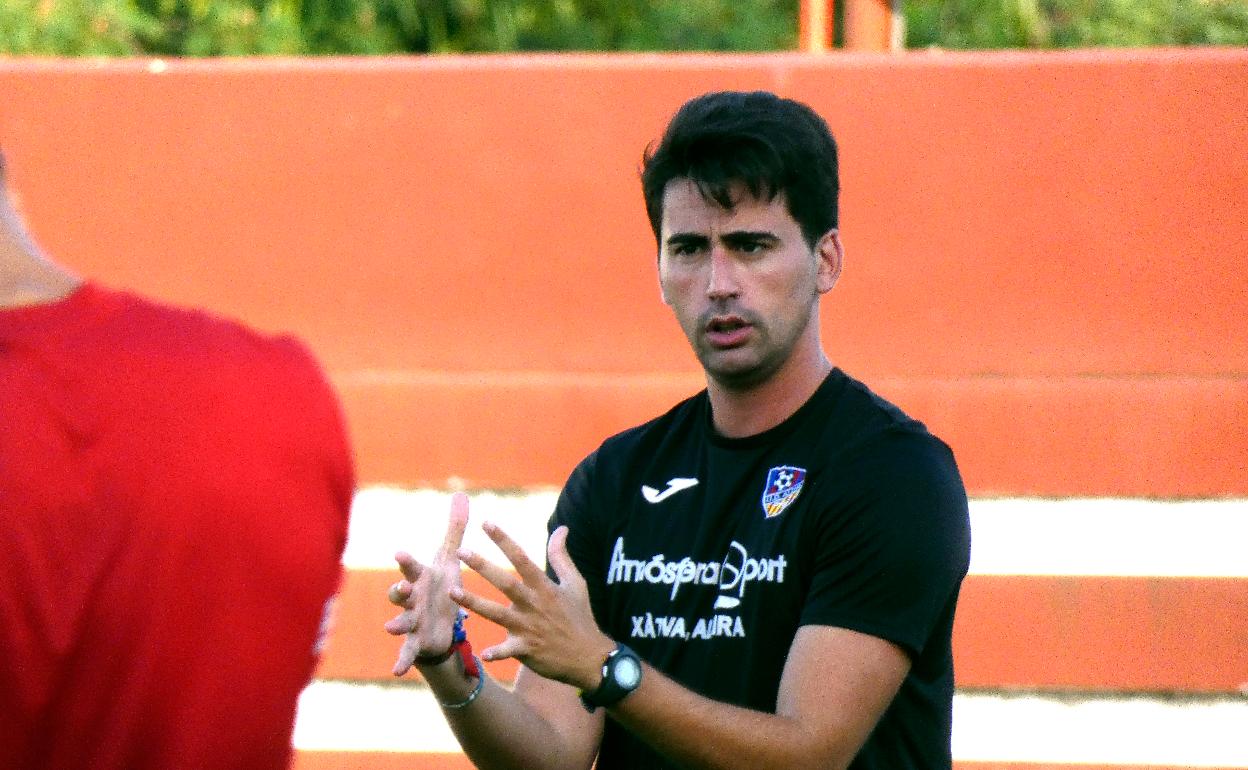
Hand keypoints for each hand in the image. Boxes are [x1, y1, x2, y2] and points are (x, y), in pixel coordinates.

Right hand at [383, 491, 469, 675]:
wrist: (442, 621)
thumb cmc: (443, 585)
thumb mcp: (450, 558)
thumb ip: (455, 529)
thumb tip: (462, 495)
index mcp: (421, 579)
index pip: (411, 568)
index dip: (405, 562)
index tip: (401, 553)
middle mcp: (411, 599)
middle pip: (400, 594)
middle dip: (398, 592)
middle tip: (400, 590)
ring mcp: (411, 621)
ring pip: (400, 621)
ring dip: (396, 624)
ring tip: (390, 628)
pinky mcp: (416, 642)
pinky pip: (406, 652)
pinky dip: (401, 660)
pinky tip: (396, 671)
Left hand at [452, 522, 613, 691]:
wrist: (588, 657)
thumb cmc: (579, 616)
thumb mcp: (575, 583)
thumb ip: (562, 556)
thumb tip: (561, 528)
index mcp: (545, 587)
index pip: (521, 558)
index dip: (504, 540)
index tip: (486, 523)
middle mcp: (534, 604)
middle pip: (505, 582)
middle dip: (482, 566)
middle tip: (460, 551)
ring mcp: (529, 628)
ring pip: (497, 613)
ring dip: (474, 603)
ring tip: (452, 591)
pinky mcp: (526, 650)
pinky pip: (508, 651)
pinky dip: (497, 653)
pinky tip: (483, 653)